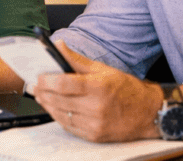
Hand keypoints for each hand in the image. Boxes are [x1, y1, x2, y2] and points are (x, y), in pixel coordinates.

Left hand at [32, 41, 160, 141]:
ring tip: (42, 97)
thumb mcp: (103, 69)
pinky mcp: (94, 136)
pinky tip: (55, 109)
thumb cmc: (125, 88)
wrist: (148, 113)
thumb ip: (77, 60)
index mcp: (99, 87)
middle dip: (43, 93)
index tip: (38, 77)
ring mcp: (95, 124)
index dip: (47, 81)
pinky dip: (59, 117)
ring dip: (48, 106)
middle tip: (35, 87)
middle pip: (59, 100)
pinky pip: (69, 127)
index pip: (65, 84)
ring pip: (61, 115)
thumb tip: (58, 45)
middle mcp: (97, 107)